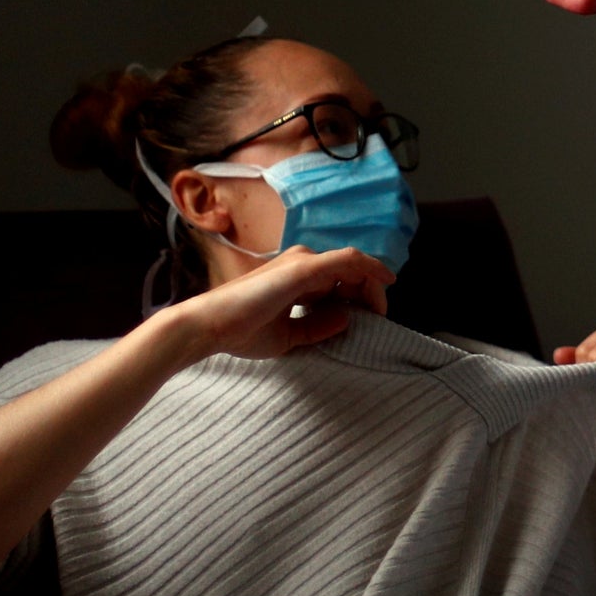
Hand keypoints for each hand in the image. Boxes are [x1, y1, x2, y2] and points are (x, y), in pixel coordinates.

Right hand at [160, 246, 393, 362]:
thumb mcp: (290, 335)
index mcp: (298, 278)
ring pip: (353, 266)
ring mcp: (302, 262)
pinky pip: (347, 261)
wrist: (209, 327)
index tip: (373, 319)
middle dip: (370, 294)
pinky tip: (386, 280)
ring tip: (379, 310)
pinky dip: (370, 267)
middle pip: (351, 273)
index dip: (361, 298)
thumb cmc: (242, 331)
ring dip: (372, 286)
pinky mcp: (303, 267)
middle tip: (380, 316)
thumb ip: (317, 326)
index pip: (340, 281)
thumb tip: (347, 318)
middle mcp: (302, 263)